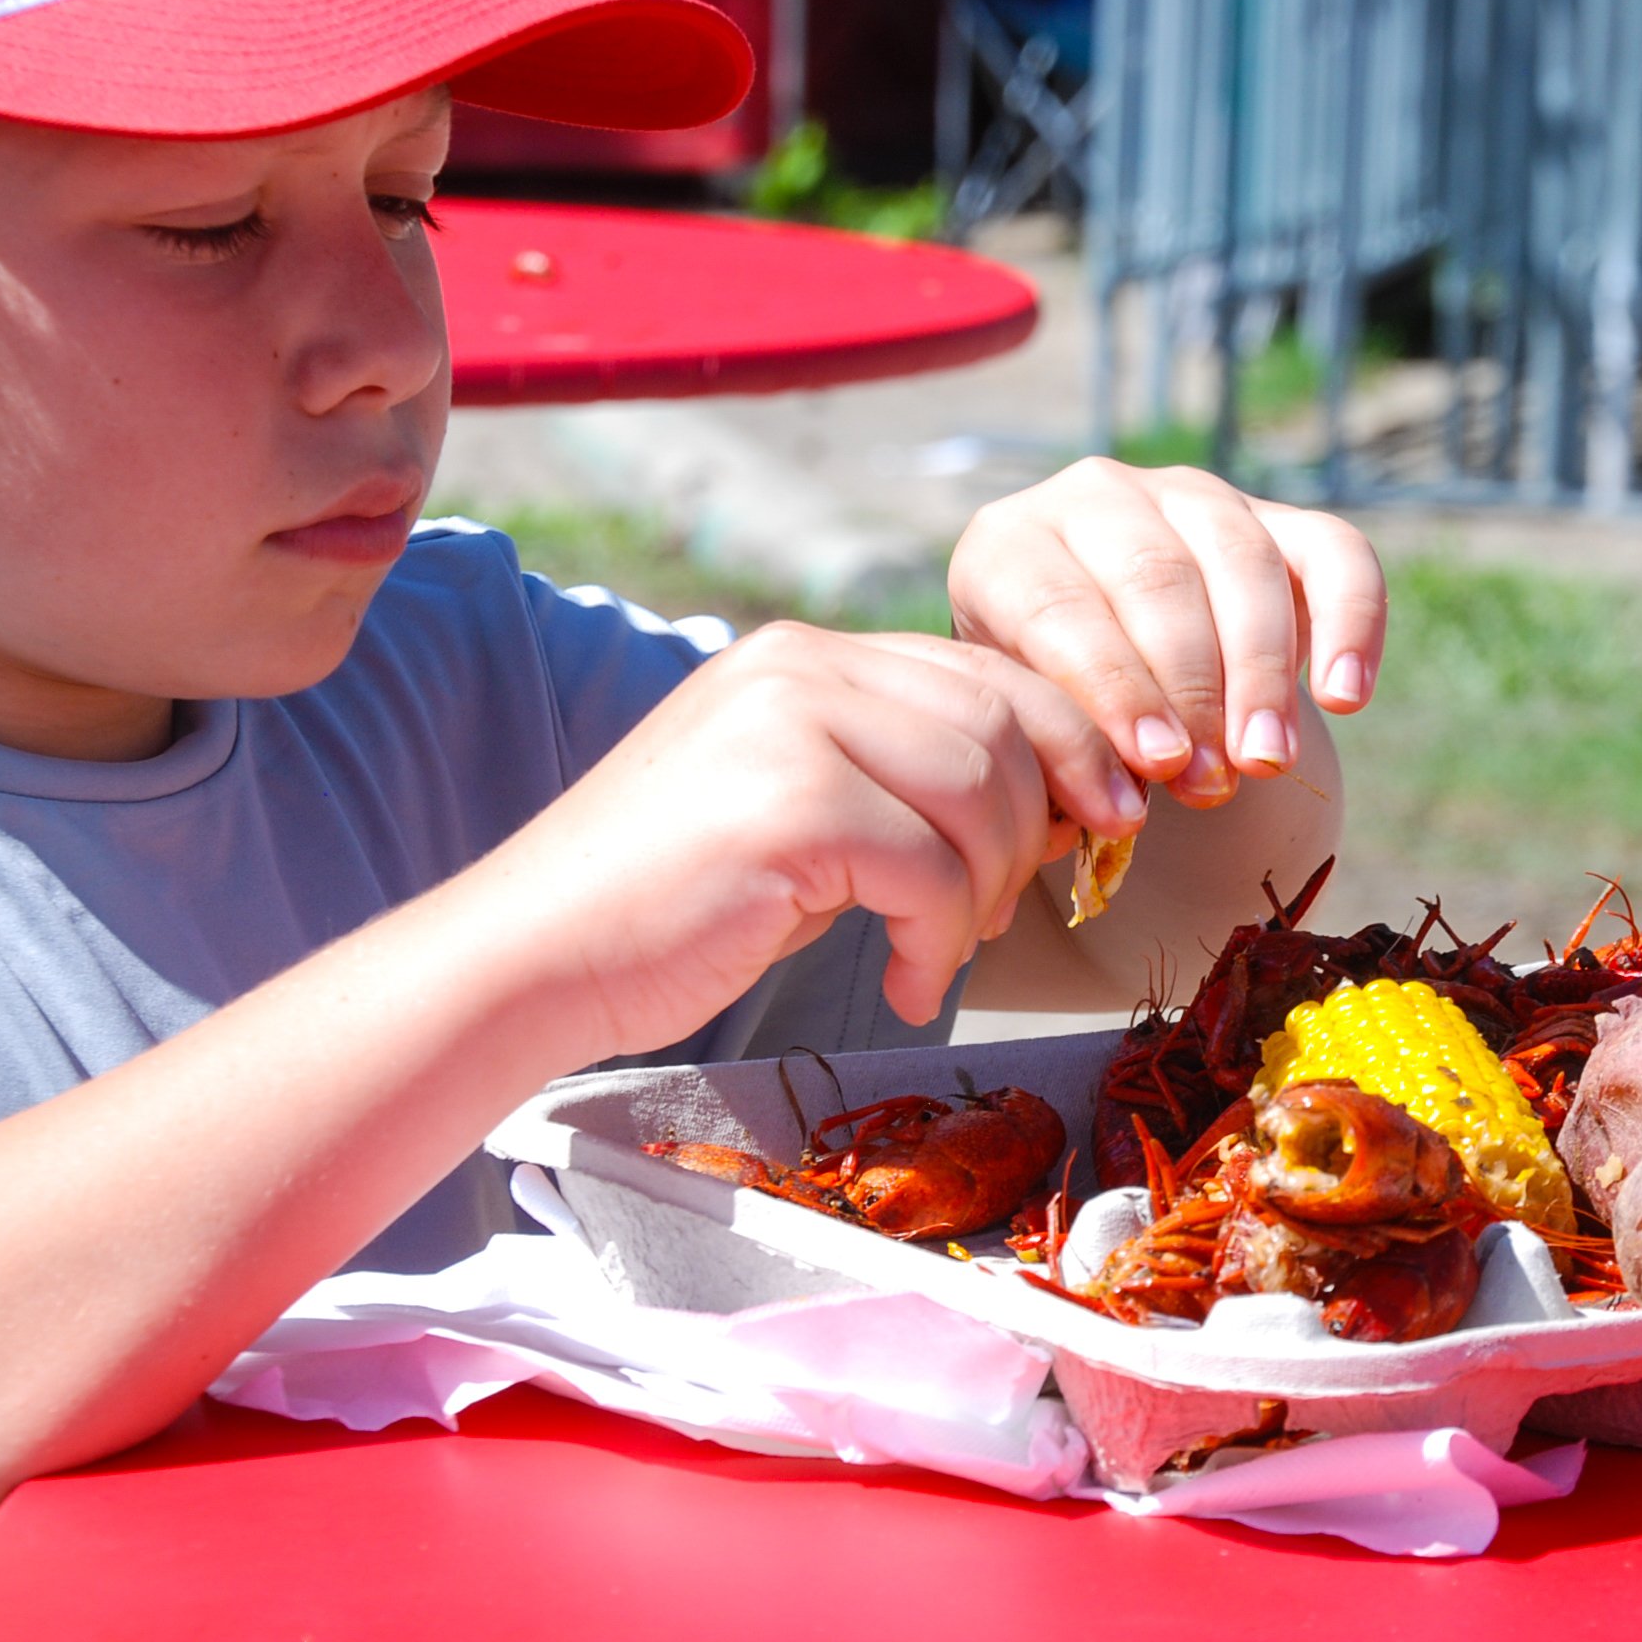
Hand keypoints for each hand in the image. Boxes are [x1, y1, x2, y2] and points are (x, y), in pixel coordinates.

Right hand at [511, 625, 1145, 1047]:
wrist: (536, 957)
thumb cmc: (675, 907)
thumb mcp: (805, 817)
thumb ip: (906, 785)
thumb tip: (1057, 806)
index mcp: (808, 658)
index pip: (990, 673)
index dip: (1070, 746)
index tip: (1104, 823)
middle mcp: (800, 667)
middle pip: (1003, 725)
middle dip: (1034, 830)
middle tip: (1000, 914)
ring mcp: (789, 727)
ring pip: (979, 791)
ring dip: (987, 889)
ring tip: (941, 948)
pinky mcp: (785, 806)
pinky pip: (928, 868)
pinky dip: (938, 942)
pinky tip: (903, 983)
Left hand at [947, 459, 1386, 809]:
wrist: (1094, 671)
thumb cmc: (1045, 709)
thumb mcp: (1029, 724)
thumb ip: (1062, 751)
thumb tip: (1121, 805)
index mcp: (1007, 546)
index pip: (1060, 608)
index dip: (1114, 690)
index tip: (1155, 765)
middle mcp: (1095, 498)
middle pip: (1156, 580)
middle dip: (1191, 691)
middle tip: (1212, 781)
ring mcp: (1189, 496)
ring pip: (1242, 563)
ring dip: (1260, 674)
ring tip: (1266, 760)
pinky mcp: (1275, 517)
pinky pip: (1333, 552)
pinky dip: (1350, 621)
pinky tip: (1344, 696)